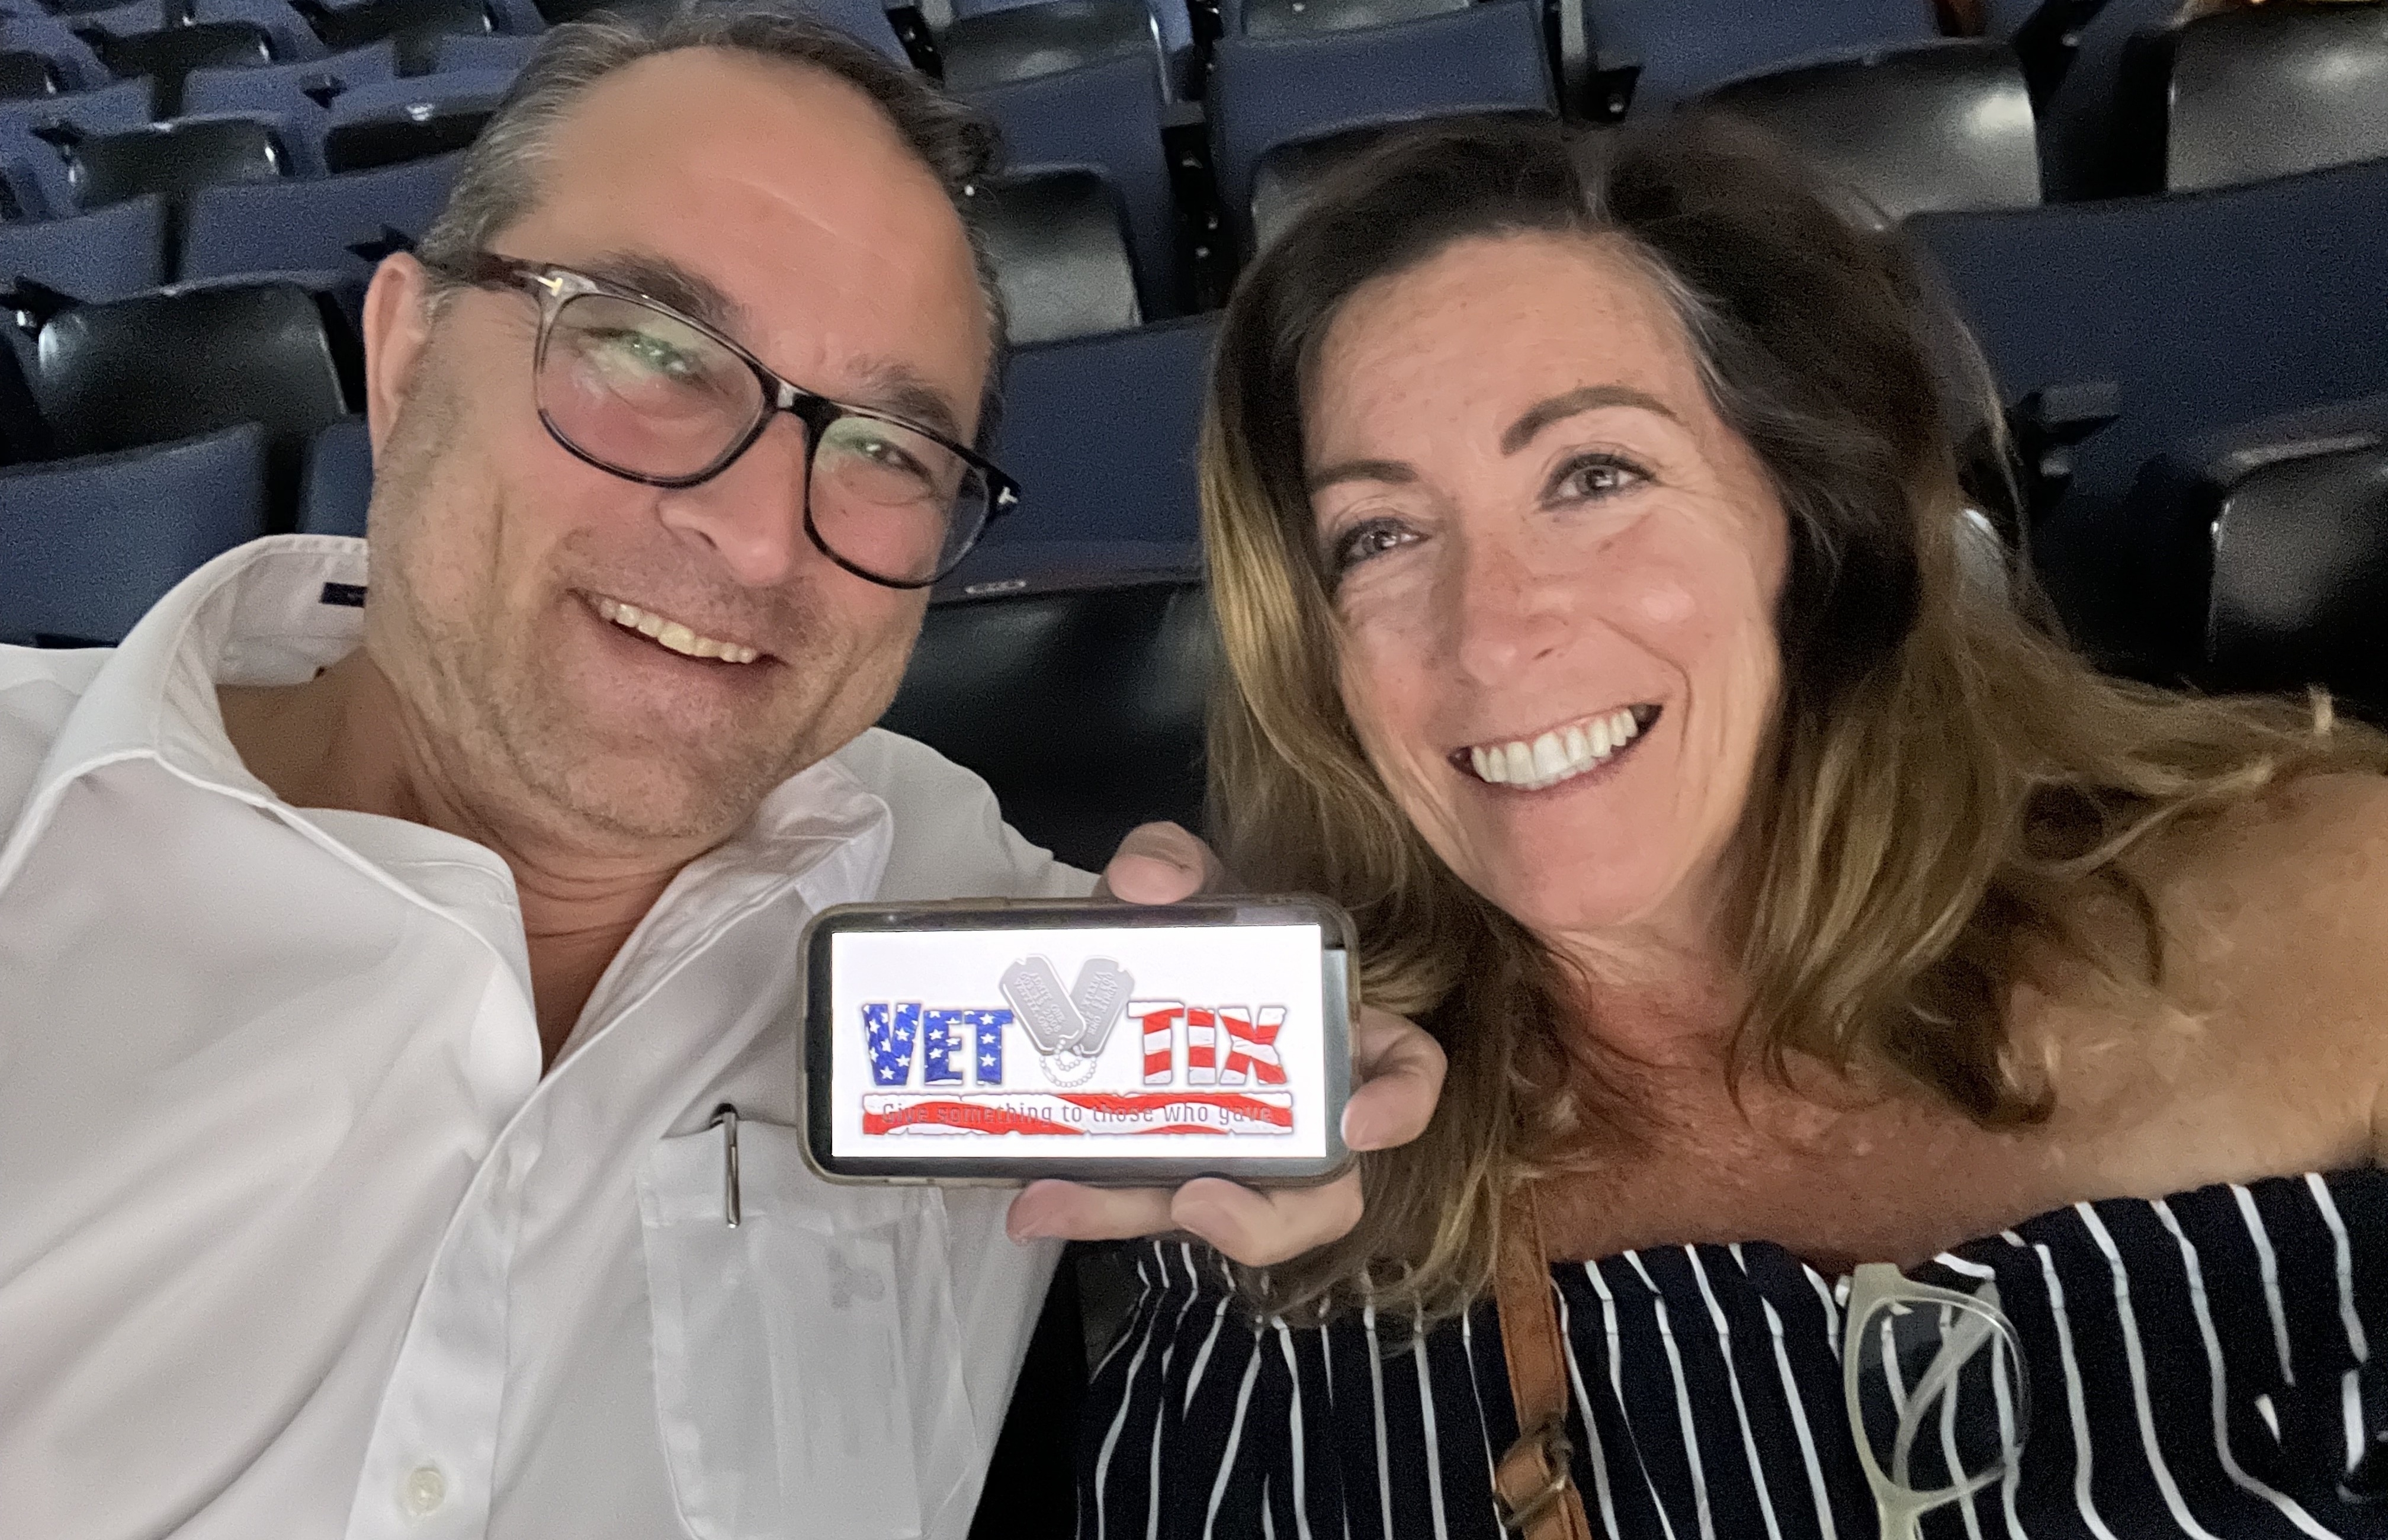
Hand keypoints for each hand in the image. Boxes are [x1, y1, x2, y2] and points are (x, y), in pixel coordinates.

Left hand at [1004, 822, 1446, 1265]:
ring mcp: (1229, 1156)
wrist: (1118, 954)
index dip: (1400, 1106)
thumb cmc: (1186, 924)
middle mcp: (1297, 1111)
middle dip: (1259, 1219)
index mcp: (1334, 1032)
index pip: (1408, 1073)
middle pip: (1318, 1199)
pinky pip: (1136, 1205)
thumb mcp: (1184, 878)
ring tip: (1061, 1202)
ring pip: (1211, 1217)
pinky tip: (1030, 1190)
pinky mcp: (1160, 1178)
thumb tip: (1147, 881)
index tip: (1359, 1125)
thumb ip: (1172, 859)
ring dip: (1137, 1216)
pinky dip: (1085, 1202)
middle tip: (1195, 1201)